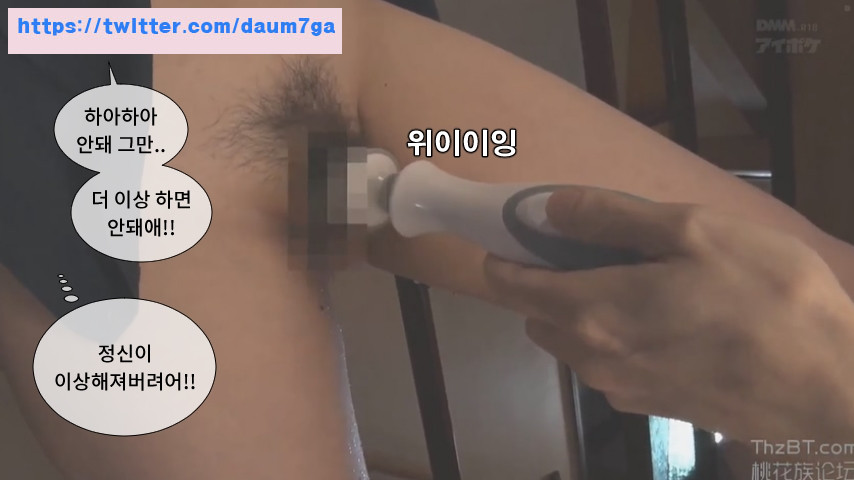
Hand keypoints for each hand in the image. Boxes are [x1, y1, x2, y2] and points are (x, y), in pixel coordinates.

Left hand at [483, 187, 853, 442]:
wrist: (830, 385)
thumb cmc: (765, 294)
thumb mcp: (691, 230)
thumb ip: (609, 217)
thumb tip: (547, 207)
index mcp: (590, 310)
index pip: (510, 285)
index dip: (504, 255)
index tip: (516, 232)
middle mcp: (591, 357)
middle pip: (536, 315)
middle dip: (545, 281)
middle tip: (592, 249)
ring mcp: (620, 388)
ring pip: (570, 342)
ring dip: (579, 310)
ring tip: (637, 280)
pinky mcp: (650, 406)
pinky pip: (607, 364)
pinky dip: (612, 337)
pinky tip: (664, 320)